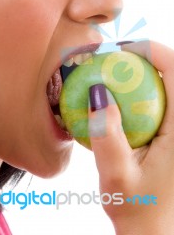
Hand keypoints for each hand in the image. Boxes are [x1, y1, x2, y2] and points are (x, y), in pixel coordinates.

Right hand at [88, 41, 173, 234]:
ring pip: (168, 88)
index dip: (152, 50)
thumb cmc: (140, 213)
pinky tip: (121, 104)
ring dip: (143, 76)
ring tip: (115, 77)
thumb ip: (106, 135)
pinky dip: (143, 94)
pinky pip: (162, 103)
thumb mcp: (116, 178)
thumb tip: (97, 93)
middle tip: (113, 61)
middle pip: (172, 74)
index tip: (122, 49)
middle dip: (145, 59)